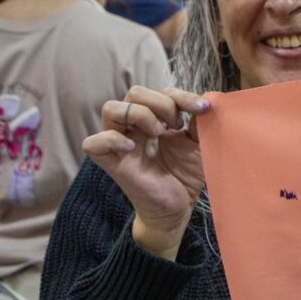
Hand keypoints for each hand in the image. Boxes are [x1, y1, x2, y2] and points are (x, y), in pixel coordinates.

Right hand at [81, 85, 209, 258]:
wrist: (179, 208)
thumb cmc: (186, 175)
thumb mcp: (199, 144)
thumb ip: (200, 122)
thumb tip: (207, 101)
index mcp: (155, 119)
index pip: (160, 91)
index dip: (181, 95)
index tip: (201, 109)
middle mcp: (134, 127)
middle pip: (134, 93)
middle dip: (161, 103)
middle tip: (176, 125)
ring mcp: (120, 144)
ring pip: (111, 109)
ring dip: (139, 114)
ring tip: (158, 133)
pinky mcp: (112, 163)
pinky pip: (93, 143)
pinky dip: (111, 140)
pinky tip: (133, 148)